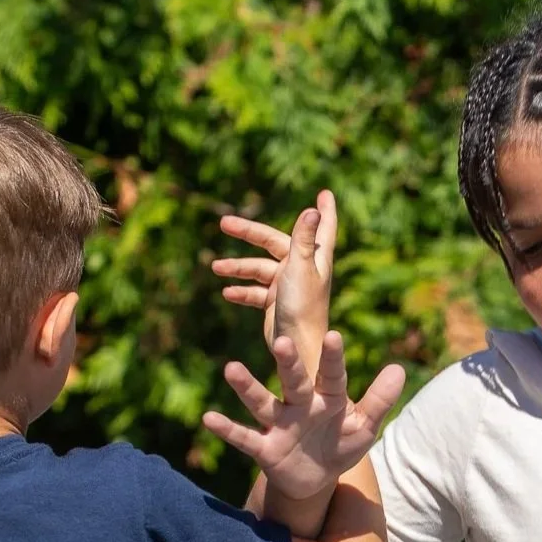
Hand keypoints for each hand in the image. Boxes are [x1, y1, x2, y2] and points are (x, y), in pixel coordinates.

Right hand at [203, 329, 404, 499]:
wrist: (316, 479)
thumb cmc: (340, 444)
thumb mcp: (365, 426)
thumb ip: (380, 400)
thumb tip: (399, 368)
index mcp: (328, 397)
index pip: (332, 374)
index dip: (333, 358)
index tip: (334, 336)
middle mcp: (300, 404)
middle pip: (293, 380)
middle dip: (288, 363)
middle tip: (280, 341)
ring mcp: (279, 424)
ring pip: (262, 402)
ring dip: (247, 387)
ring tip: (231, 368)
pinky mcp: (264, 448)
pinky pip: (244, 438)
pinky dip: (227, 430)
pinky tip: (208, 418)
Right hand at [214, 190, 336, 379]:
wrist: (296, 348)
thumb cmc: (303, 308)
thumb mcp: (300, 268)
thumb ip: (304, 239)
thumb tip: (313, 208)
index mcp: (314, 258)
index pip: (321, 227)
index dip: (324, 210)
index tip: (326, 193)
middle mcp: (302, 268)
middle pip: (273, 242)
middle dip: (248, 233)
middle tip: (224, 223)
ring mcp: (287, 286)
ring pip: (259, 268)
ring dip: (237, 267)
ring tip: (215, 267)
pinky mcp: (275, 304)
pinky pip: (255, 291)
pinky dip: (241, 290)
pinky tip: (227, 293)